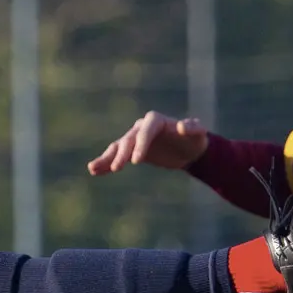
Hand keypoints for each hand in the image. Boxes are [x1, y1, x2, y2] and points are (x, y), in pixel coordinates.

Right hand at [88, 111, 208, 174]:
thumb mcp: (199, 135)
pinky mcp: (132, 150)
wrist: (189, 149)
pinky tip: (94, 171)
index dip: (141, 144)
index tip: (136, 162)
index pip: (145, 130)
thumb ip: (193, 128)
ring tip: (93, 168)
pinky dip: (106, 163)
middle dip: (122, 153)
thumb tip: (182, 126)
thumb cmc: (195, 140)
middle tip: (117, 168)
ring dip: (107, 157)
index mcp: (156, 121)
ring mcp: (136, 139)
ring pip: (118, 146)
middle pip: (129, 139)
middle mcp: (142, 127)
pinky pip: (116, 155)